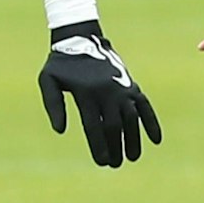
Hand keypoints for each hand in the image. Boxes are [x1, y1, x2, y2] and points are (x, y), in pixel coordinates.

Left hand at [38, 20, 162, 168]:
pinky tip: (156, 140)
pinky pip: (145, 106)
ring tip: (132, 157)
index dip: (99, 147)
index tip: (102, 162)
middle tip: (114, 164)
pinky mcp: (131, 85)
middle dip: (116, 148)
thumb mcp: (48, 81)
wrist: (81, 38)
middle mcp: (106, 92)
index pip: (94, 127)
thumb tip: (59, 131)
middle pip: (114, 126)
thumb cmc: (61, 63)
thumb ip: (52, 105)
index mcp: (86, 94)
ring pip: (131, 119)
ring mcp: (121, 88)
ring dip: (134, 140)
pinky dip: (152, 122)